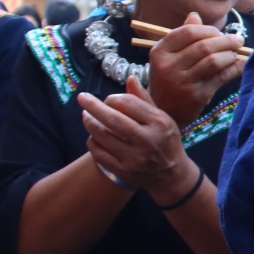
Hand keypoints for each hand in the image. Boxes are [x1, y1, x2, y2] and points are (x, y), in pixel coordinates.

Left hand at [78, 75, 195, 198]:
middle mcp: (148, 140)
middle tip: (82, 98)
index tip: (108, 99)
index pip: (128, 103)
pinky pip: (99, 152)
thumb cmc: (165, 141)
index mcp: (159, 122)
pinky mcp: (124, 171)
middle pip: (112, 118)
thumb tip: (129, 78)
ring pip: (102, 135)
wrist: (172, 175)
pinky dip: (92, 141)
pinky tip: (94, 136)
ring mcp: (135, 158)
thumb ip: (144, 100)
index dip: (113, 98)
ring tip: (86, 116)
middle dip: (93, 106)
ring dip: (90, 123)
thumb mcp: (163, 119)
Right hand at [146, 11, 245, 127]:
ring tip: (236, 53)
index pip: (188, 32)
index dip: (208, 30)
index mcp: (159, 51)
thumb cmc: (168, 79)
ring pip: (214, 61)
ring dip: (231, 55)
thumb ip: (182, 36)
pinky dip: (235, 69)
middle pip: (204, 46)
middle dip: (226, 41)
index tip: (219, 33)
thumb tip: (195, 16)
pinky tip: (241, 65)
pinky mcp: (197, 96)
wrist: (163, 112)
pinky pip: (221, 77)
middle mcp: (168, 66)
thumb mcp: (168, 57)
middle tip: (237, 40)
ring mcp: (182, 82)